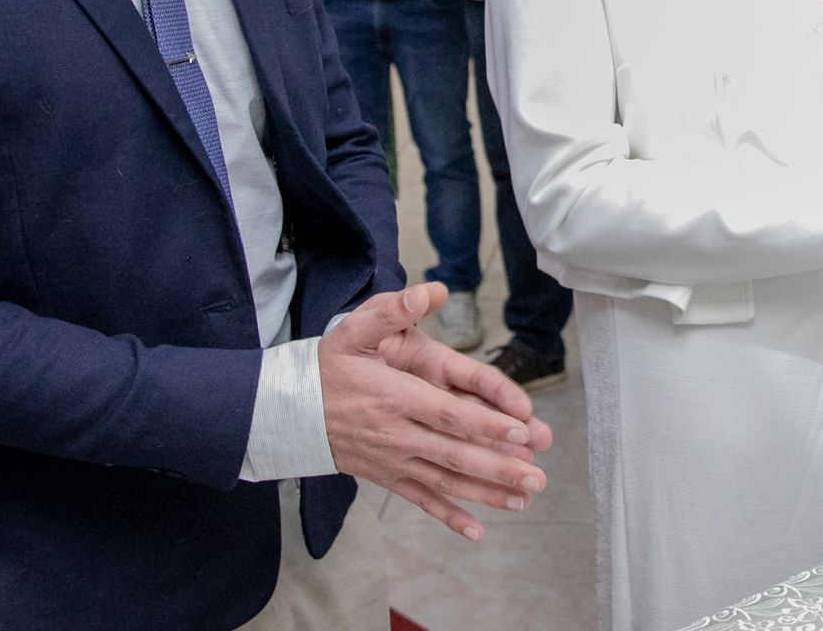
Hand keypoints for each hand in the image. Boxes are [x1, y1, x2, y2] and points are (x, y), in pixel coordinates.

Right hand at [319, 283, 552, 540]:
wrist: (286, 412)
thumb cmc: (326, 367)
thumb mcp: (353, 330)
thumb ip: (393, 310)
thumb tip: (432, 290)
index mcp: (396, 397)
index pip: (449, 414)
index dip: (486, 424)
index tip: (520, 432)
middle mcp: (398, 434)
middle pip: (455, 454)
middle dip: (499, 468)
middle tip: (536, 479)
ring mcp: (393, 460)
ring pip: (445, 481)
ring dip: (485, 493)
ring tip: (523, 500)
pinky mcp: (386, 477)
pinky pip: (421, 500)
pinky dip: (448, 516)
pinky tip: (475, 531)